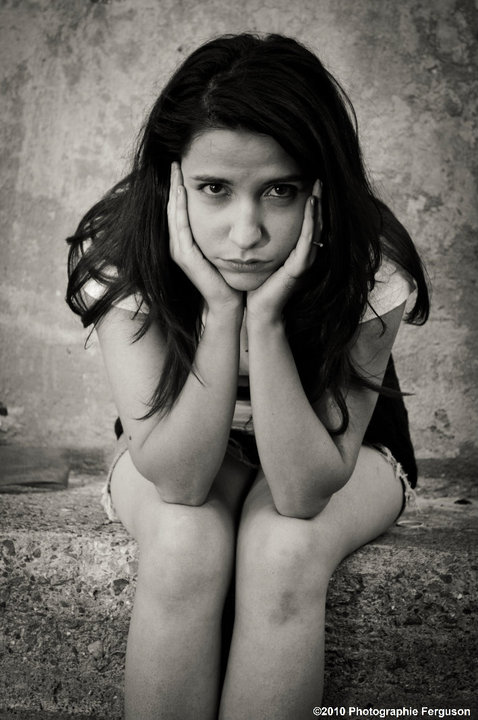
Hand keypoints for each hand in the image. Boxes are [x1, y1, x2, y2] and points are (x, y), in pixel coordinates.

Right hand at [168, 162, 242, 314]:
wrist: (228, 301)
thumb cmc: (229, 276)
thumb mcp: (223, 247)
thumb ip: (220, 230)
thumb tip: (230, 209)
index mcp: (186, 242)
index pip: (179, 209)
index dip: (178, 188)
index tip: (182, 167)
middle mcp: (178, 245)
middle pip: (172, 207)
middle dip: (173, 184)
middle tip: (175, 161)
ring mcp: (179, 251)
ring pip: (173, 214)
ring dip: (174, 191)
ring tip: (175, 170)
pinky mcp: (184, 256)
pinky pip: (179, 226)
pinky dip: (179, 207)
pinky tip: (181, 192)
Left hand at [246, 180, 321, 322]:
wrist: (257, 310)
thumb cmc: (256, 283)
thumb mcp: (258, 253)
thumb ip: (261, 237)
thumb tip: (249, 218)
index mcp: (296, 250)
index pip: (306, 220)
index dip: (309, 200)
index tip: (306, 177)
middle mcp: (304, 253)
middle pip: (315, 220)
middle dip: (317, 197)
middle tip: (317, 173)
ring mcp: (304, 260)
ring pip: (315, 227)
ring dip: (317, 205)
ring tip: (318, 183)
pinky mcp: (299, 268)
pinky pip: (308, 240)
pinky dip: (310, 221)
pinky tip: (311, 204)